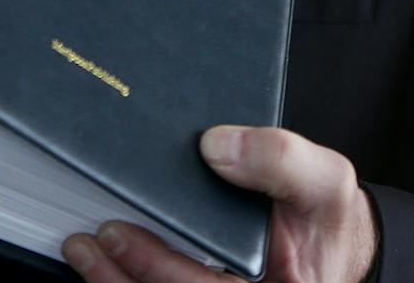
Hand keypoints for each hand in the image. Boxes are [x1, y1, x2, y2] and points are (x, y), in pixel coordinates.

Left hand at [59, 125, 376, 282]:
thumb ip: (281, 159)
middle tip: (85, 241)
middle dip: (120, 278)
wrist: (332, 241)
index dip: (156, 266)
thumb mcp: (323, 180)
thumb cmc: (325, 218)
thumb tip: (215, 144)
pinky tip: (102, 266)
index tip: (118, 233)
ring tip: (82, 251)